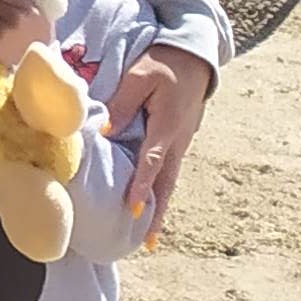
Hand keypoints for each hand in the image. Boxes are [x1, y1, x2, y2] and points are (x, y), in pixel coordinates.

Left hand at [118, 43, 212, 236]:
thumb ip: (123, 102)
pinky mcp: (179, 141)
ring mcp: (181, 142)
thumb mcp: (141, 75)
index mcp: (168, 124)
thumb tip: (106, 130)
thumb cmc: (164, 63)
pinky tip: (153, 204)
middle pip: (166, 182)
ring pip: (169, 180)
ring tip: (150, 235)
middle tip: (148, 242)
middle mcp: (178, 140)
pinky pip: (169, 170)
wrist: (194, 57)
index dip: (142, 185)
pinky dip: (162, 189)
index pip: (152, 160)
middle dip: (157, 212)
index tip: (134, 208)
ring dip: (160, 206)